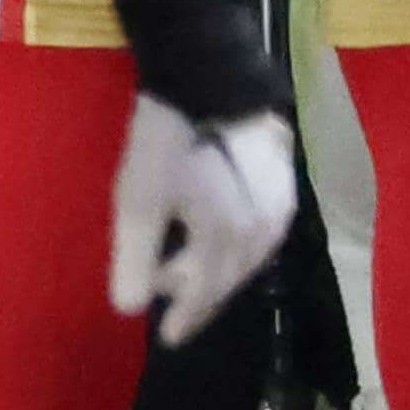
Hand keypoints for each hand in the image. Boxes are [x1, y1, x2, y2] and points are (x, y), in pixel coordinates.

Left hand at [100, 0, 298, 340]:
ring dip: (220, 267)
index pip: (207, 295)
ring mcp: (279, 202)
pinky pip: (261, 226)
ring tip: (190, 268)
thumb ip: (134, 256)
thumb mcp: (138, 197)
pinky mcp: (282, 175)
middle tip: (172, 302)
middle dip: (201, 293)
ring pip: (249, 253)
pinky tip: (221, 231)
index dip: (188, 317)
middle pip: (231, 277)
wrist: (208, 71)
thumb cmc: (168, 137)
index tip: (168, 338)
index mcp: (229, 240)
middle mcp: (264, 229)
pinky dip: (238, 240)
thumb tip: (127, 310)